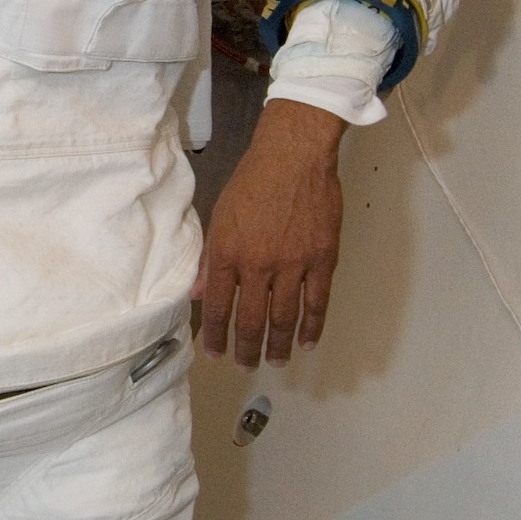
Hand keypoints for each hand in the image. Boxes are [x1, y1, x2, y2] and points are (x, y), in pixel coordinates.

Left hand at [194, 98, 343, 367]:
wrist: (295, 154)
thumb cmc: (253, 179)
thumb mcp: (220, 215)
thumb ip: (211, 258)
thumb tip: (198, 293)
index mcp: (228, 253)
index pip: (218, 306)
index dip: (215, 335)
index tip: (214, 353)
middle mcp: (258, 265)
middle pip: (250, 320)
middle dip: (245, 349)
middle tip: (245, 365)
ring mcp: (293, 264)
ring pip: (284, 318)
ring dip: (279, 345)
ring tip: (277, 361)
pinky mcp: (322, 259)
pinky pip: (317, 302)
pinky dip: (313, 326)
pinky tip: (307, 342)